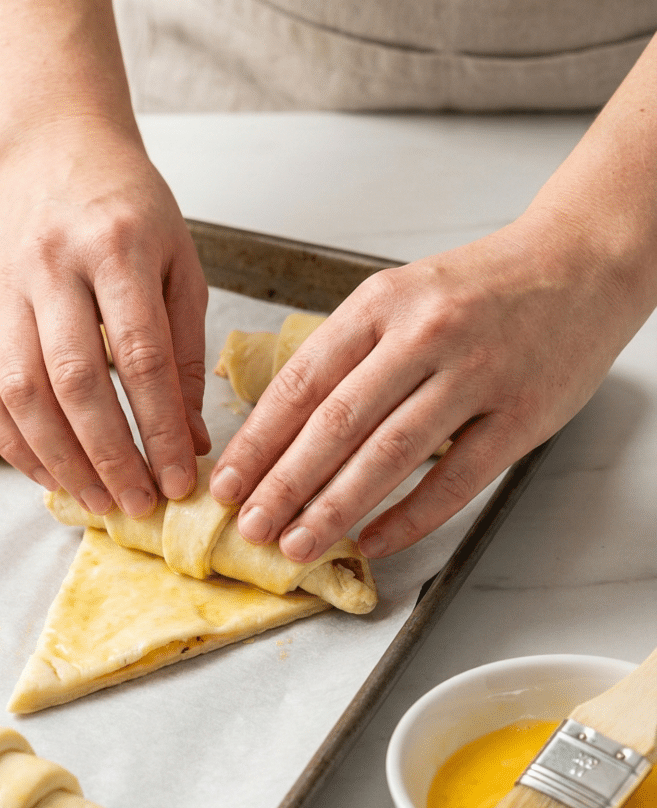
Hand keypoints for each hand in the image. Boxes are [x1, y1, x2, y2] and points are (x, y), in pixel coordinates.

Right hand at [0, 120, 209, 515]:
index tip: (179, 478)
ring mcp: (4, 288)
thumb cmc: (130, 211)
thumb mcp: (179, 266)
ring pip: (20, 391)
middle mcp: (52, 265)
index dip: (159, 426)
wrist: (55, 152)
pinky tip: (49, 475)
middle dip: (109, 454)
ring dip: (59, 459)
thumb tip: (190, 442)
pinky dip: (14, 443)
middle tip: (138, 503)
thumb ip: (184, 353)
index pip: (139, 354)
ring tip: (97, 501)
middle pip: (74, 379)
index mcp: (117, 247)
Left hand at [209, 214, 639, 559]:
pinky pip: (454, 481)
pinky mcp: (520, 416)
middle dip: (285, 484)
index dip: (259, 440)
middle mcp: (425, 336)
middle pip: (338, 424)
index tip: (228, 482)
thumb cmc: (477, 289)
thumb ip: (347, 352)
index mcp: (382, 303)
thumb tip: (279, 428)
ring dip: (335, 508)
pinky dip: (409, 518)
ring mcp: (476, 376)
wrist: (579, 263)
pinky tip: (373, 541)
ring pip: (390, 456)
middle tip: (251, 527)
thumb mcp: (400, 296)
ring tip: (297, 543)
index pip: (303, 382)